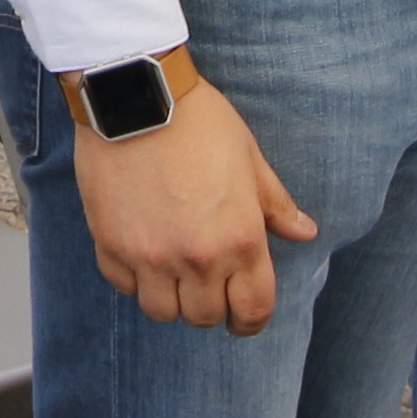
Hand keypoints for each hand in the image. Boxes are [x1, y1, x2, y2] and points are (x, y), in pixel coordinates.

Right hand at [69, 70, 319, 334]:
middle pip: (205, 318)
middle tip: (208, 288)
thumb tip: (305, 232)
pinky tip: (141, 254)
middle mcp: (197, 257)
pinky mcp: (111, 245)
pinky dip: (134, 279)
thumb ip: (276, 204)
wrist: (135, 96)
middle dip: (211, 308)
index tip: (246, 319)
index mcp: (240, 239)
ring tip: (172, 275)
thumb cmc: (198, 121)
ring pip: (162, 312)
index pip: (253, 309)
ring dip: (170, 299)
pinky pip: (124, 286)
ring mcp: (150, 255)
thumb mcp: (249, 158)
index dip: (252, 321)